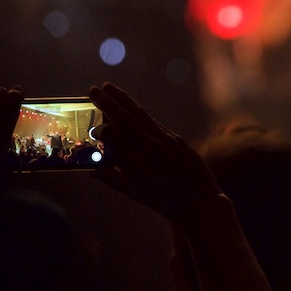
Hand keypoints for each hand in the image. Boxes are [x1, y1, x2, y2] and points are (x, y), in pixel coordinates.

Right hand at [89, 82, 220, 220]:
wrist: (199, 203)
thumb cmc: (163, 201)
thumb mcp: (133, 193)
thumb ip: (111, 178)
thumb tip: (91, 171)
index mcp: (138, 164)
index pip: (114, 136)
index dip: (101, 130)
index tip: (94, 129)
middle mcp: (152, 148)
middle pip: (126, 119)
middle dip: (108, 102)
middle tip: (93, 89)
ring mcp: (167, 141)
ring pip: (141, 115)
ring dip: (124, 99)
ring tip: (109, 87)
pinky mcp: (178, 139)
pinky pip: (154, 123)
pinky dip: (140, 114)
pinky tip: (130, 107)